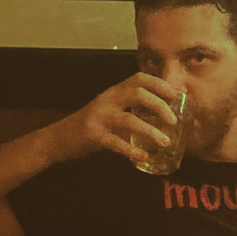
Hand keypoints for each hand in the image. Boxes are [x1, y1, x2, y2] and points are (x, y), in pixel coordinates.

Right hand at [62, 72, 182, 165]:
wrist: (60, 138)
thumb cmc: (91, 125)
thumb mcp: (110, 110)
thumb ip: (130, 110)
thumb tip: (160, 116)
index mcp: (113, 92)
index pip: (138, 78)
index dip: (159, 83)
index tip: (176, 94)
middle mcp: (107, 100)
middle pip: (137, 94)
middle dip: (159, 105)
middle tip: (173, 120)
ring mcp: (99, 117)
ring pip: (129, 119)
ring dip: (150, 131)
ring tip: (165, 142)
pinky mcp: (93, 136)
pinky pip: (115, 142)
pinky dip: (131, 150)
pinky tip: (142, 157)